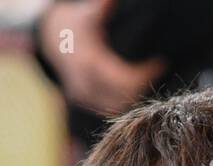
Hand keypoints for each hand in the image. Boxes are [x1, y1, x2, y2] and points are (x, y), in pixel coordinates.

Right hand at [38, 0, 166, 115]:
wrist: (51, 37)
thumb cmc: (76, 22)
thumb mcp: (87, 13)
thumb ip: (101, 8)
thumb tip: (111, 0)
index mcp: (88, 63)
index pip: (124, 80)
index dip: (145, 74)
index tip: (161, 62)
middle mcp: (84, 83)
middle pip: (123, 96)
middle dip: (143, 85)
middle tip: (157, 69)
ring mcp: (82, 95)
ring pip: (117, 106)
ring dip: (134, 95)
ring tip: (147, 76)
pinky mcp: (83, 100)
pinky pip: (108, 108)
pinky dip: (123, 100)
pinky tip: (135, 86)